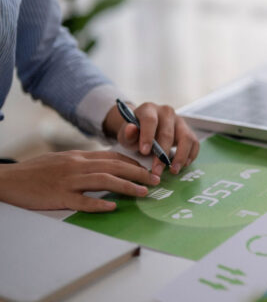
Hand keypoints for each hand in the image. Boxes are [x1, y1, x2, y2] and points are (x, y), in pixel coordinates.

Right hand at [0, 151, 159, 211]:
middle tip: (155, 181)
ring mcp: (68, 181)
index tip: (147, 169)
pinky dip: (98, 203)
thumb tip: (106, 164)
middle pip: (114, 166)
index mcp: (79, 156)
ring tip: (143, 192)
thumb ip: (84, 161)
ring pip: (104, 180)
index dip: (133, 163)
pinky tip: (112, 206)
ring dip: (127, 186)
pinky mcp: (58, 196)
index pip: (113, 156)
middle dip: (138, 173)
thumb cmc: (37, 171)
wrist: (9, 179)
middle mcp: (77, 166)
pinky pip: (82, 200)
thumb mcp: (64, 160)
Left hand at [103, 102, 198, 176]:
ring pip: (186, 137)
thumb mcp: (126, 134)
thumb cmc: (135, 132)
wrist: (145, 128)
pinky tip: (183, 165)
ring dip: (181, 156)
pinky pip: (194, 142)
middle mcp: (167, 112)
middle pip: (168, 132)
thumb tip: (131, 129)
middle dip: (162, 153)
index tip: (144, 152)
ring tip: (174, 170)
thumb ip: (128, 133)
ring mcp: (179, 121)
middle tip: (157, 170)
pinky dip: (190, 155)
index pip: (150, 120)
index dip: (148, 136)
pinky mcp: (188, 130)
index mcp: (149, 109)